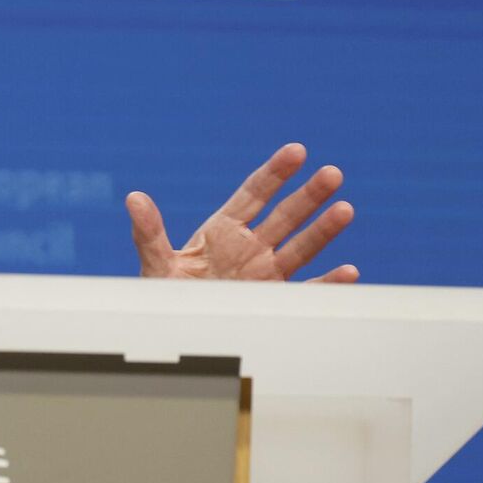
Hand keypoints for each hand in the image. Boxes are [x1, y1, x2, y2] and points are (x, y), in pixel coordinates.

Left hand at [125, 143, 357, 282]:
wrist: (173, 331)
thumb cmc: (164, 295)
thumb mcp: (156, 263)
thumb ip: (148, 232)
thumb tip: (133, 198)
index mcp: (222, 230)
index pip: (254, 194)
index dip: (275, 173)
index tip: (297, 151)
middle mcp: (249, 247)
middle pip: (285, 215)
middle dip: (309, 196)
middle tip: (332, 173)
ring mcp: (265, 273)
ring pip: (301, 247)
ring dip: (323, 230)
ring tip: (346, 209)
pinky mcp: (273, 300)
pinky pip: (305, 291)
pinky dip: (327, 284)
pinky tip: (349, 272)